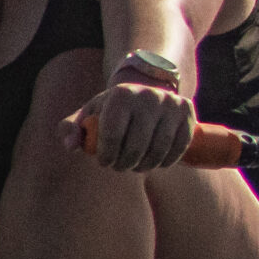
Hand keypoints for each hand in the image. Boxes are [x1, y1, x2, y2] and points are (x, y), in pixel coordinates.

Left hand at [63, 79, 195, 171]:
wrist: (146, 91)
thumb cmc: (111, 110)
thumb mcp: (88, 114)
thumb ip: (70, 128)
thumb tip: (71, 145)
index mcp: (121, 94)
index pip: (112, 136)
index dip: (106, 156)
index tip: (105, 162)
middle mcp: (148, 95)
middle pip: (136, 146)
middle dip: (125, 164)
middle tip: (120, 167)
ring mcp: (170, 103)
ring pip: (159, 149)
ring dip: (146, 165)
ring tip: (136, 167)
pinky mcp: (188, 110)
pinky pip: (179, 146)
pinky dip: (167, 160)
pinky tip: (156, 163)